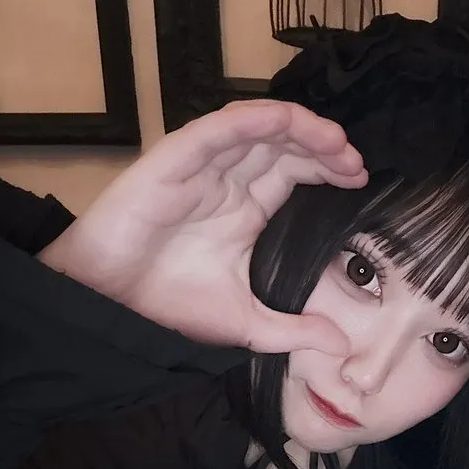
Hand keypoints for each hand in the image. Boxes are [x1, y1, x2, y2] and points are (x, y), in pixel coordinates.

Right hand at [38, 99, 367, 354]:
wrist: (110, 306)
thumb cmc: (168, 306)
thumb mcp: (247, 324)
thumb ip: (294, 331)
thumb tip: (342, 347)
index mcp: (245, 210)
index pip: (294, 172)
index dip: (327, 167)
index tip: (359, 178)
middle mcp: (227, 182)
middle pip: (283, 145)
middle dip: (322, 146)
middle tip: (354, 160)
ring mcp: (201, 167)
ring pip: (256, 129)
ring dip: (297, 128)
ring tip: (333, 142)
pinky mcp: (173, 161)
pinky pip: (216, 130)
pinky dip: (250, 121)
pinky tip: (283, 121)